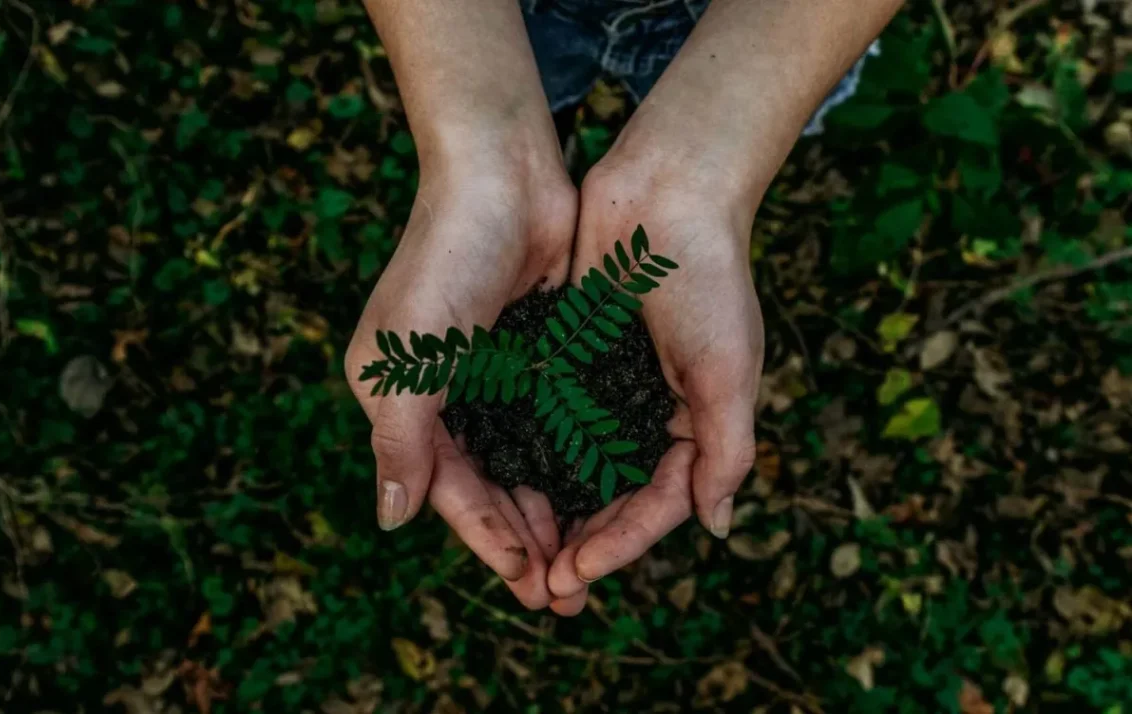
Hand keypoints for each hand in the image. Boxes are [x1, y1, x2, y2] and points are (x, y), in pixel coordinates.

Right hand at [344, 152, 576, 609]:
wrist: (503, 173)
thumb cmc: (445, 258)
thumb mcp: (409, 357)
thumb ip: (400, 441)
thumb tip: (391, 521)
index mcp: (403, 400)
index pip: (448, 489)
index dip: (487, 540)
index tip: (529, 584)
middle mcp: (446, 394)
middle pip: (488, 486)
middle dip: (524, 540)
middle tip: (565, 594)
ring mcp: (494, 375)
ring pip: (525, 462)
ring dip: (552, 510)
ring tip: (585, 560)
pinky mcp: (536, 353)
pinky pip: (554, 423)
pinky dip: (571, 460)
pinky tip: (600, 493)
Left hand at [546, 151, 765, 613]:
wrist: (667, 191)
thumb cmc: (709, 278)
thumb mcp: (729, 369)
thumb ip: (726, 450)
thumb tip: (716, 527)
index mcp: (693, 423)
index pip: (656, 504)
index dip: (620, 544)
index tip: (578, 572)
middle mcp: (648, 412)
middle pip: (611, 497)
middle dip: (581, 543)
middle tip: (542, 587)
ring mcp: (606, 386)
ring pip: (573, 466)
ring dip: (549, 510)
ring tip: (517, 553)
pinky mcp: (569, 356)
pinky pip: (546, 417)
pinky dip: (527, 451)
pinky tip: (497, 482)